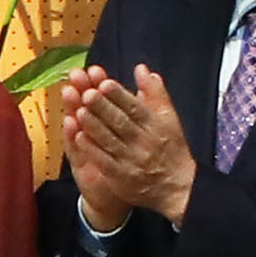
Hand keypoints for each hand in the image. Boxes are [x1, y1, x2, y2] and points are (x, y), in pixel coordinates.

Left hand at [62, 61, 198, 228]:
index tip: (104, 83)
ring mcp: (131, 160)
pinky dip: (91, 149)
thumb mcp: (169, 118)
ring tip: (78, 111)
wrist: (177, 188)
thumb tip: (141, 69)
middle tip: (86, 93)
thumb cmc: (171, 149)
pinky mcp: (121, 177)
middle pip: (121, 123)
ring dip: (93, 126)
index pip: (135, 108)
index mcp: (155, 126)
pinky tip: (78, 137)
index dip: (119, 95)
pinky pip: (104, 161)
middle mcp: (143, 142)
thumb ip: (155, 92)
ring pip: (110, 141)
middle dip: (103, 107)